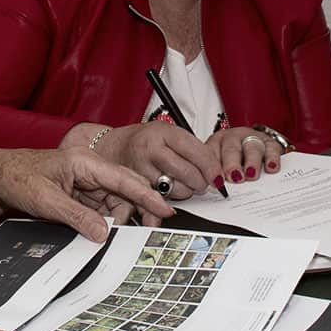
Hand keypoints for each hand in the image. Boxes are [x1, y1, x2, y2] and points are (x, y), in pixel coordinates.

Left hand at [0, 146, 172, 239]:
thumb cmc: (17, 177)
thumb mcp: (46, 200)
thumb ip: (76, 216)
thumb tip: (103, 234)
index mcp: (84, 162)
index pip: (123, 179)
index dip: (146, 195)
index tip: (165, 209)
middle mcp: (89, 170)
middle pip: (123, 190)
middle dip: (135, 210)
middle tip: (146, 231)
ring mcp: (84, 183)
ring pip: (111, 203)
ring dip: (114, 220)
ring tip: (111, 237)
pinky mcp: (77, 194)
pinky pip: (98, 209)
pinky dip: (101, 222)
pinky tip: (99, 233)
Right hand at [96, 121, 225, 199]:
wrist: (112, 148)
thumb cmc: (145, 141)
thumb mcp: (169, 134)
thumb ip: (192, 148)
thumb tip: (216, 171)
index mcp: (164, 132)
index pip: (195, 151)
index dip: (211, 167)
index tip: (218, 176)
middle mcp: (151, 148)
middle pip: (187, 173)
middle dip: (200, 182)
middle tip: (201, 182)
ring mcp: (141, 168)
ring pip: (176, 189)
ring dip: (186, 191)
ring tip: (183, 184)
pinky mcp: (134, 186)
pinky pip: (161, 199)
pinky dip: (170, 199)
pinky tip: (170, 190)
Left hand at [206, 126, 284, 183]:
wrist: (254, 146)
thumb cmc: (233, 160)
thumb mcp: (221, 165)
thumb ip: (218, 176)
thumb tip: (217, 190)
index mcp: (216, 143)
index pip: (212, 153)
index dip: (214, 168)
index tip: (217, 182)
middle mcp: (233, 138)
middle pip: (231, 149)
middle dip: (232, 164)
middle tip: (234, 177)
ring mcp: (252, 138)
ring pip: (252, 147)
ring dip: (251, 162)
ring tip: (251, 175)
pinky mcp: (269, 142)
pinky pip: (271, 149)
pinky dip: (272, 158)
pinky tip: (271, 168)